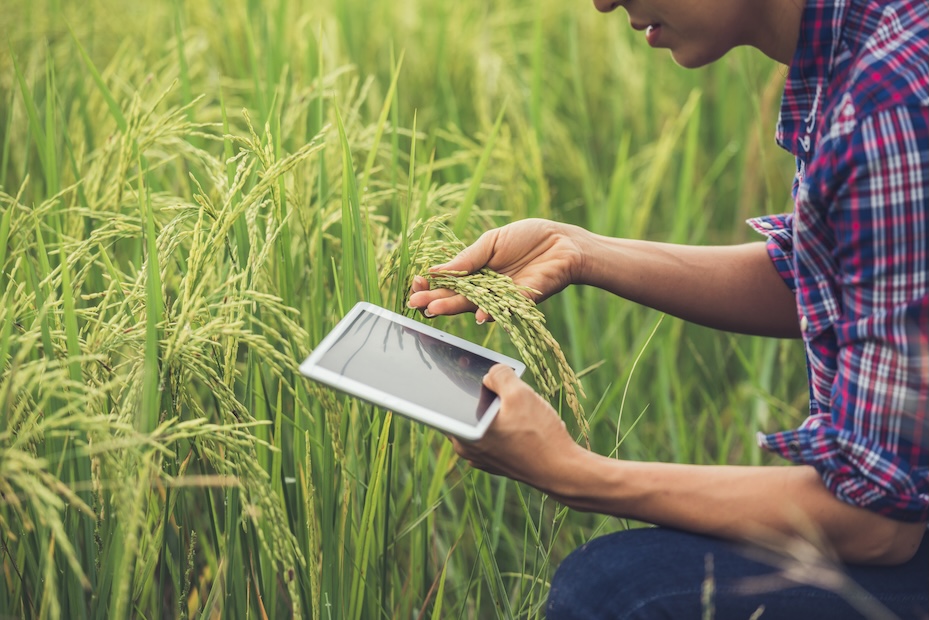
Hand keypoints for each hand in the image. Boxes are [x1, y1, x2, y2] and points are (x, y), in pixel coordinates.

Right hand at [408, 218, 586, 322]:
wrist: (564, 243)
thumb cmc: (529, 238)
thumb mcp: (492, 242)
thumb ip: (467, 258)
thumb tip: (435, 270)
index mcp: (476, 271)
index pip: (448, 282)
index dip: (431, 284)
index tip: (417, 282)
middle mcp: (486, 288)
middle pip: (456, 297)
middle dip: (434, 299)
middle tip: (415, 302)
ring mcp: (503, 298)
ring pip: (474, 305)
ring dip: (454, 308)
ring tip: (434, 308)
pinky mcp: (522, 302)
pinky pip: (505, 309)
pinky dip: (492, 312)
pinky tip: (478, 314)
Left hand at [449, 364, 586, 496]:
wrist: (562, 470)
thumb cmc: (539, 435)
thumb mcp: (520, 394)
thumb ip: (499, 375)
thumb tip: (490, 373)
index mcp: (463, 433)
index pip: (446, 401)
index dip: (455, 381)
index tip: (463, 366)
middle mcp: (466, 448)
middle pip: (467, 409)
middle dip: (483, 394)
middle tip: (500, 382)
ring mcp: (481, 457)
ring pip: (483, 422)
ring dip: (497, 410)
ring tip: (519, 404)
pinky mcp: (496, 462)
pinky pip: (494, 435)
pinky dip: (504, 424)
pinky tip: (524, 420)